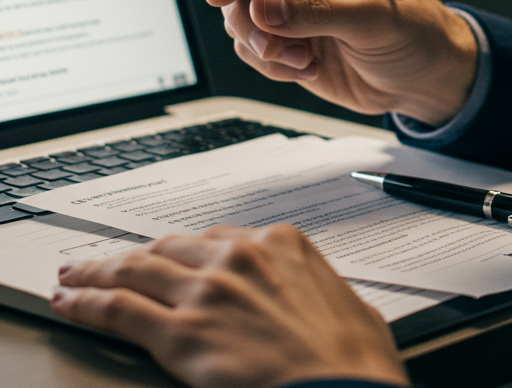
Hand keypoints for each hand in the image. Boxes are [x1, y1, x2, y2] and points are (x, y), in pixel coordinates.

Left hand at [50, 224, 409, 387]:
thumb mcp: (349, 305)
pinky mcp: (181, 335)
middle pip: (171, 248)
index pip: (216, 238)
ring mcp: (207, 292)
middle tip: (113, 260)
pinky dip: (89, 303)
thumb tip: (317, 299)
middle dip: (138, 255)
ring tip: (78, 273)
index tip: (170, 255)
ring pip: (137, 271)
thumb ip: (320, 289)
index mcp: (281, 244)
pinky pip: (120, 310)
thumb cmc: (352, 358)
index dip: (184, 250)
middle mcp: (239, 258)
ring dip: (100, 271)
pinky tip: (72, 302)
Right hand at [207, 0, 478, 125]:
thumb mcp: (375, 21)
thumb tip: (261, 6)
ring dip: (264, 45)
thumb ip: (318, 11)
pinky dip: (270, 62)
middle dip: (247, 14)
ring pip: (237, 10)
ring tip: (305, 60)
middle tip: (274, 48)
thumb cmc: (417, 33)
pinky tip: (307, 66)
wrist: (423, 76)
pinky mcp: (281, 26)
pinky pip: (248, 42)